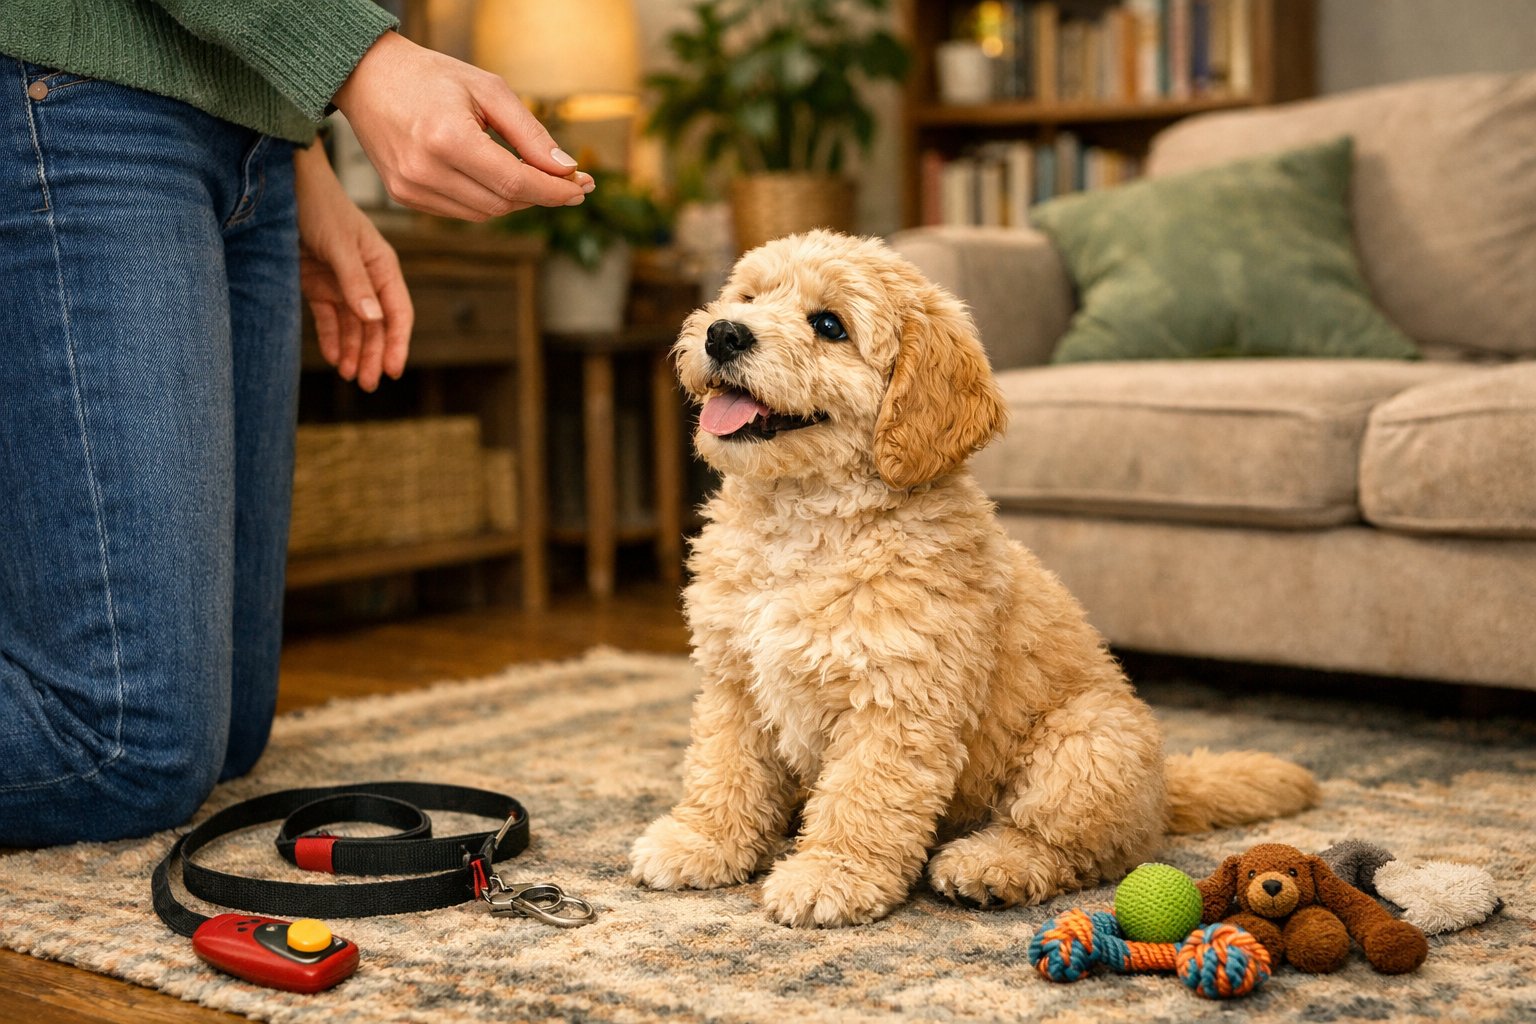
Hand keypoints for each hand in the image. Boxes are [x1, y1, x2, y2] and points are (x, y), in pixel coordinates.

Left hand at [293, 142, 412, 390]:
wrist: (285, 185)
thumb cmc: (320, 207)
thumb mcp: (339, 245)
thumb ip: (355, 282)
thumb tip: (374, 320)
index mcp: (383, 267)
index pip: (398, 312)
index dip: (398, 343)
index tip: (394, 370)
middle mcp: (367, 278)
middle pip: (378, 326)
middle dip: (376, 355)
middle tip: (369, 384)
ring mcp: (343, 283)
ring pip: (356, 327)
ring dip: (356, 352)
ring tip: (351, 377)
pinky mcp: (319, 285)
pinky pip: (330, 319)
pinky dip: (333, 339)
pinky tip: (335, 359)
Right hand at [332, 31, 593, 220]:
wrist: (367, 77)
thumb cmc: (431, 76)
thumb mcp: (488, 91)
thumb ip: (529, 133)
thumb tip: (566, 168)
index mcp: (446, 139)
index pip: (515, 181)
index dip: (554, 190)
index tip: (582, 188)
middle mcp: (425, 170)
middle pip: (504, 202)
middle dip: (541, 194)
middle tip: (568, 180)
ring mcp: (411, 188)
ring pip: (485, 214)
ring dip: (516, 199)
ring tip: (533, 176)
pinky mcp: (404, 197)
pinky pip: (462, 212)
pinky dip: (487, 200)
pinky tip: (496, 178)